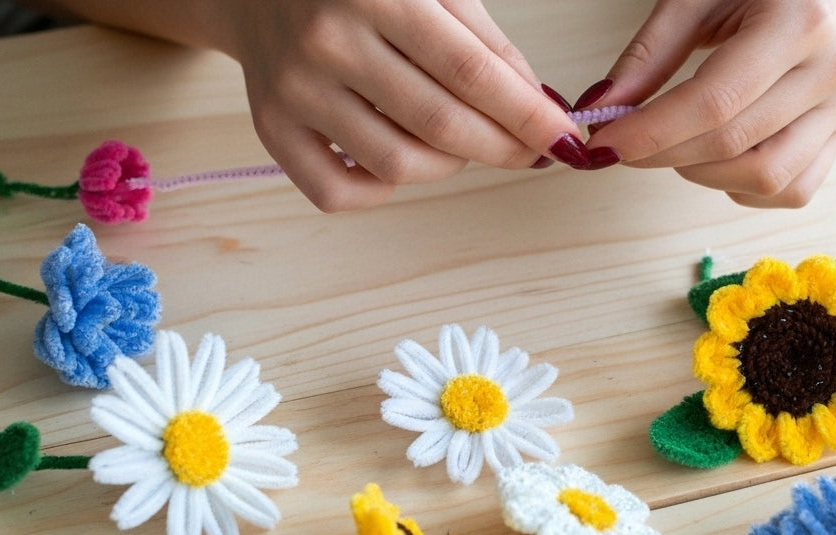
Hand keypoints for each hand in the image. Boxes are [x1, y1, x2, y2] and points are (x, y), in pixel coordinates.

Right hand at [223, 0, 599, 211]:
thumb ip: (483, 42)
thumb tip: (537, 108)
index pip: (471, 73)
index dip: (526, 115)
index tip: (564, 139)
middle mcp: (328, 41)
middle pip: (441, 125)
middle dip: (502, 147)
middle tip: (530, 151)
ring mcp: (294, 90)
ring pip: (399, 165)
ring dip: (449, 165)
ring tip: (456, 137)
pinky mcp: (271, 127)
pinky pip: (340, 192)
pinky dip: (384, 188)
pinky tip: (398, 157)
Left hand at [584, 0, 835, 207]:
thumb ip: (649, 54)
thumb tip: (600, 111)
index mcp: (801, 22)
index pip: (714, 102)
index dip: (651, 132)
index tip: (603, 144)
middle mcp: (832, 70)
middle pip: (733, 143)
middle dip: (663, 153)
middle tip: (621, 144)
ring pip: (767, 178)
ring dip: (702, 175)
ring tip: (675, 144)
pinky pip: (792, 188)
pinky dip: (743, 187)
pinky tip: (716, 159)